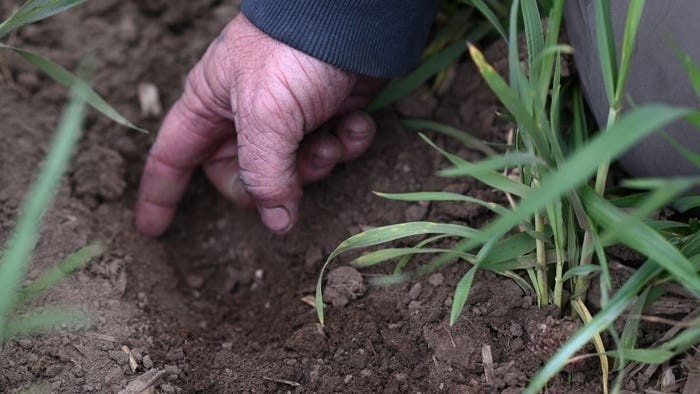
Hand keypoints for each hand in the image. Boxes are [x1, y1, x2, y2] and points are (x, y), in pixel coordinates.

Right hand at [136, 14, 382, 235]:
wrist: (354, 20)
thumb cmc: (292, 53)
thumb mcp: (266, 115)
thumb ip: (264, 174)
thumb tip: (277, 224)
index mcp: (210, 108)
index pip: (172, 159)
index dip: (160, 195)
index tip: (151, 230)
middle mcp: (244, 118)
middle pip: (245, 180)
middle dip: (278, 183)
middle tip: (302, 163)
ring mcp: (288, 119)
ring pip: (295, 172)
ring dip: (319, 162)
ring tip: (331, 136)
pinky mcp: (325, 116)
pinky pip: (332, 150)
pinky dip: (347, 142)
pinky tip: (355, 121)